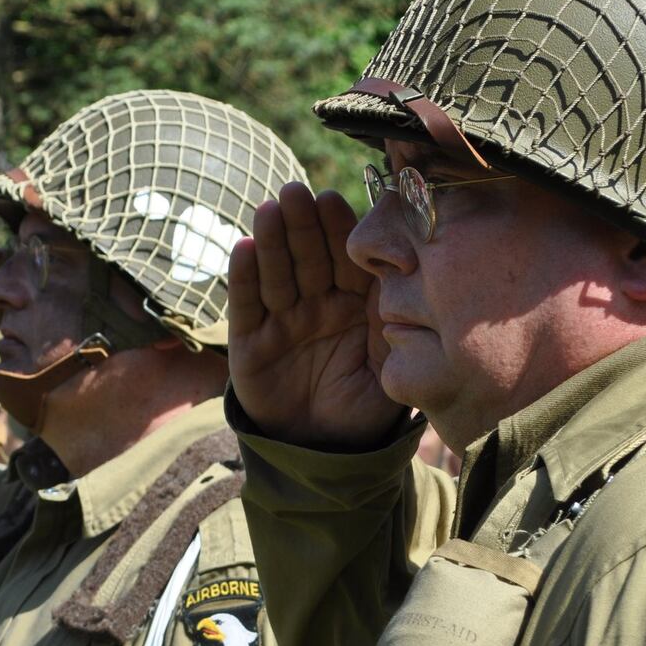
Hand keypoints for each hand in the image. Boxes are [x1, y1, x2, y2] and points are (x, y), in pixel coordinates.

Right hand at [227, 183, 403, 448]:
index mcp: (355, 304)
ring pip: (277, 273)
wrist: (325, 452)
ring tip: (270, 210)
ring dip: (271, 241)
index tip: (332, 199)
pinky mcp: (250, 342)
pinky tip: (243, 248)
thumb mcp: (389, 366)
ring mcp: (282, 321)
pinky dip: (244, 278)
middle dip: (302, 224)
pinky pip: (247, 305)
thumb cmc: (365, 407)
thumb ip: (393, 324)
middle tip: (297, 193)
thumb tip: (403, 276)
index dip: (338, 229)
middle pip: (308, 257)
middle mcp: (317, 304)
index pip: (346, 259)